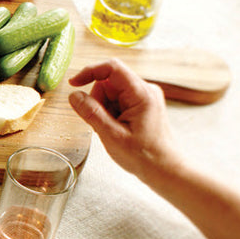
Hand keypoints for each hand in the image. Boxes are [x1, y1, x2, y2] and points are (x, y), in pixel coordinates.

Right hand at [67, 58, 179, 180]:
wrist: (165, 171)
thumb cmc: (144, 157)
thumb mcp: (112, 136)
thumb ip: (91, 113)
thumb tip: (74, 95)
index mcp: (141, 93)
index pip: (112, 68)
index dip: (90, 72)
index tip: (74, 83)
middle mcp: (145, 90)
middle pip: (109, 82)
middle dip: (98, 100)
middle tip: (101, 124)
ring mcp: (144, 97)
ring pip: (111, 92)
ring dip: (104, 109)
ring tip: (112, 130)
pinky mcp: (142, 105)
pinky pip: (118, 101)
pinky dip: (110, 113)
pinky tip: (117, 129)